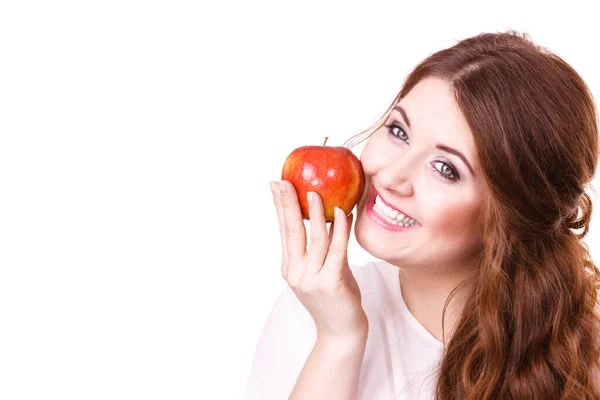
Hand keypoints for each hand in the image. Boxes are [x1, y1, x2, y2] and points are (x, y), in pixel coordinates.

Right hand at [271, 180, 367, 341]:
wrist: (342, 334)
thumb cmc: (336, 301)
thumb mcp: (324, 271)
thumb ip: (323, 250)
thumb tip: (330, 219)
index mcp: (290, 269)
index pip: (284, 232)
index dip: (280, 208)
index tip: (276, 186)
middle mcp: (296, 273)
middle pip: (291, 231)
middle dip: (287, 204)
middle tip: (283, 181)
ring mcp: (311, 279)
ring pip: (314, 238)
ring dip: (315, 213)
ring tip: (315, 192)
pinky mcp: (331, 283)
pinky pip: (337, 250)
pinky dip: (340, 229)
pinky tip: (342, 213)